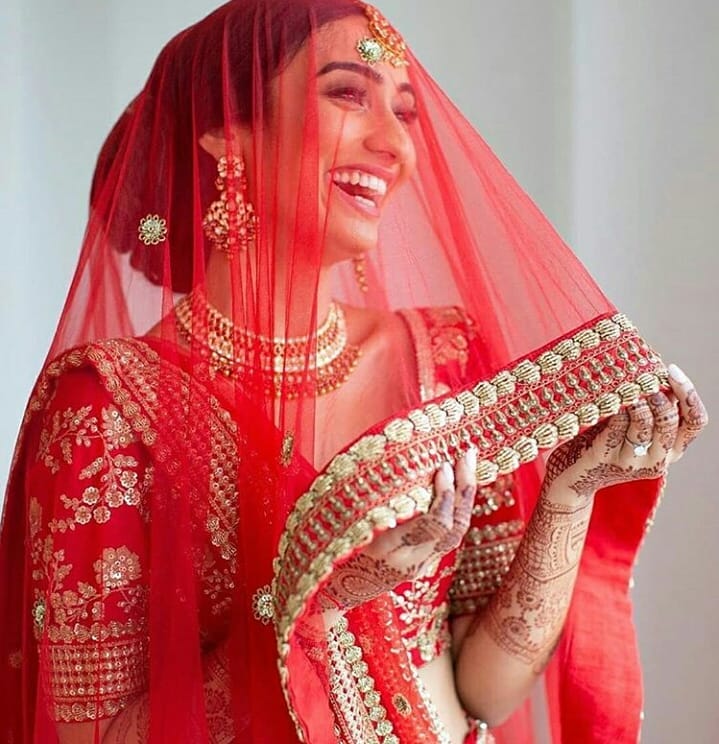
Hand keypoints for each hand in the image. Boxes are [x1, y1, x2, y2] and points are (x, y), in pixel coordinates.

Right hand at [316, 449, 477, 610]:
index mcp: (386, 550)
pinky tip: (456, 485)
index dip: (444, 495)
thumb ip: (373, 497)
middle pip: (453, 529)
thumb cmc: (331, 545)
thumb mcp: (343, 518)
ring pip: (456, 534)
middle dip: (464, 490)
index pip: (433, 526)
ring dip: (465, 497)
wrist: (332, 590)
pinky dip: (455, 507)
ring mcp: (418, 566)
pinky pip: (448, 535)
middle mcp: (408, 562)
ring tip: (466, 464)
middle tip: (465, 456)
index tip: (442, 467)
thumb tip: (399, 463)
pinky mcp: (421, 564)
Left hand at [544, 363, 707, 500]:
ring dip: (635, 400)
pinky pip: (616, 426)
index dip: (689, 393)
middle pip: (669, 420)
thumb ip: (651, 407)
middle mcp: (658, 460)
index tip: (671, 370)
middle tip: (641, 380)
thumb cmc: (605, 441)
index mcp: (672, 450)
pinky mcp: (606, 459)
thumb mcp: (635, 426)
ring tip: (624, 387)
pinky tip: (608, 398)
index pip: (696, 421)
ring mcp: (632, 463)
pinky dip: (615, 409)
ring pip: (644, 424)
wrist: (574, 476)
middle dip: (656, 394)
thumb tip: (656, 370)